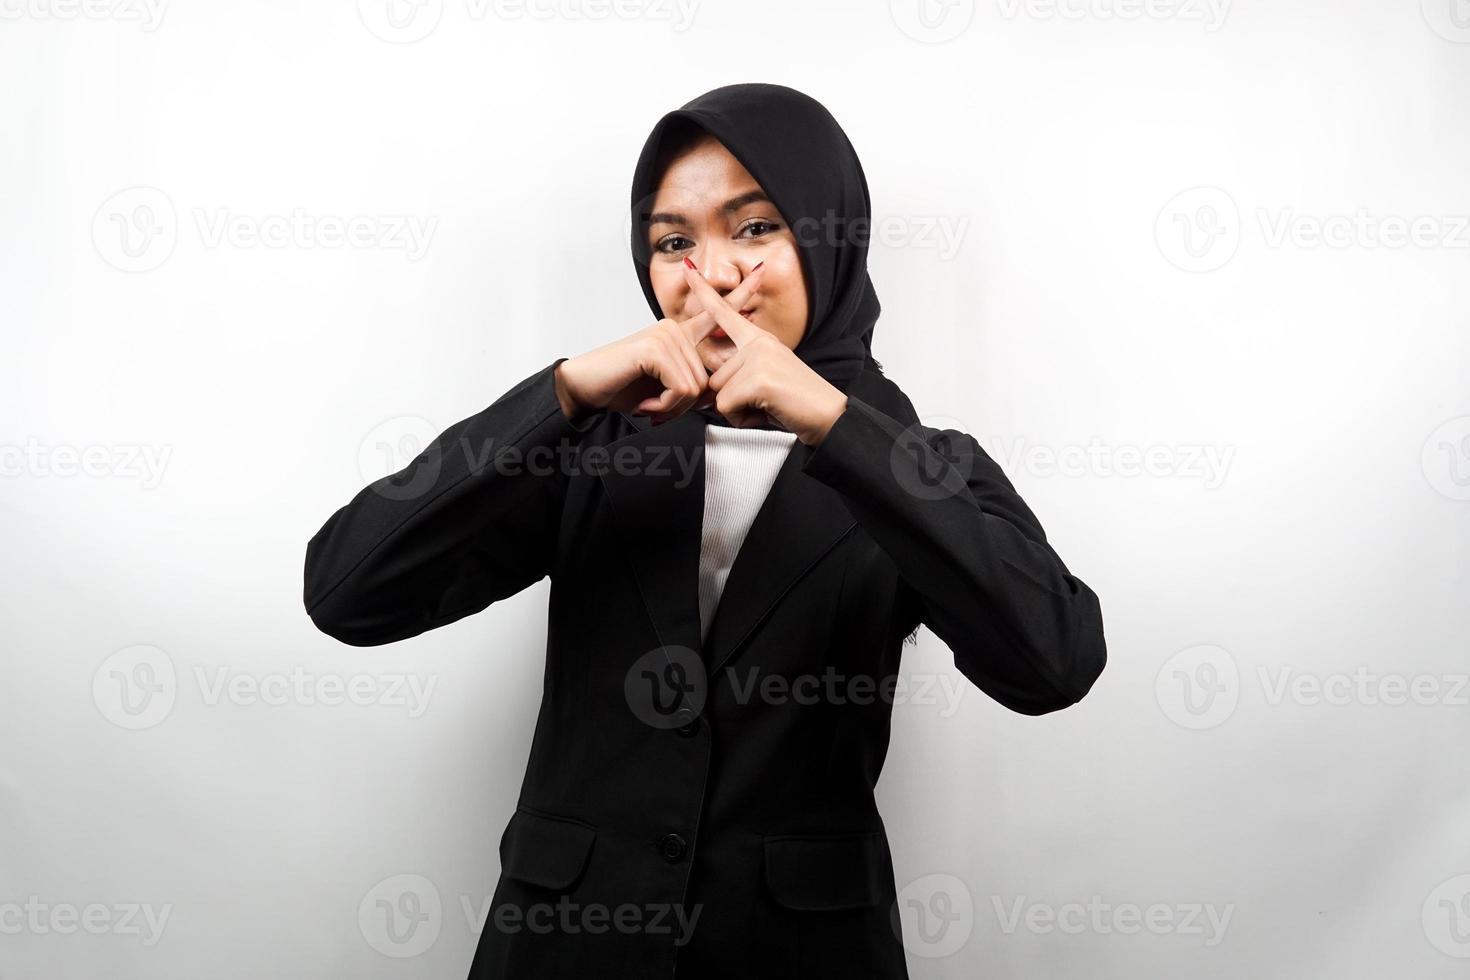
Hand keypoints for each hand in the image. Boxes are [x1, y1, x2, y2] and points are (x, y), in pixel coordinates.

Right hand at [553, 269, 767, 423]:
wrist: (585, 389)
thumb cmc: (621, 388)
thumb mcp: (664, 387)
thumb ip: (690, 383)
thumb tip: (712, 392)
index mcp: (680, 335)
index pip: (715, 312)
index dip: (741, 294)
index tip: (762, 271)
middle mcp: (675, 329)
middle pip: (707, 380)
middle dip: (684, 405)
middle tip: (657, 408)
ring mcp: (665, 335)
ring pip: (695, 387)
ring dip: (672, 407)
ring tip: (649, 404)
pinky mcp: (655, 347)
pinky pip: (681, 388)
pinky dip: (664, 405)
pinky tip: (645, 403)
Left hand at [682, 261, 848, 446]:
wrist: (829, 415)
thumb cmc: (799, 403)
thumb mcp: (766, 380)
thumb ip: (740, 374)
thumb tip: (710, 386)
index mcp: (759, 339)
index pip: (725, 312)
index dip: (703, 291)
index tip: (687, 268)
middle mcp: (757, 343)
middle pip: (715, 377)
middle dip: (733, 400)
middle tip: (765, 402)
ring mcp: (757, 358)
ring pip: (719, 394)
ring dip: (738, 411)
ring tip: (768, 407)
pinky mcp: (756, 379)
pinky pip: (726, 407)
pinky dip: (742, 419)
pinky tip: (766, 412)